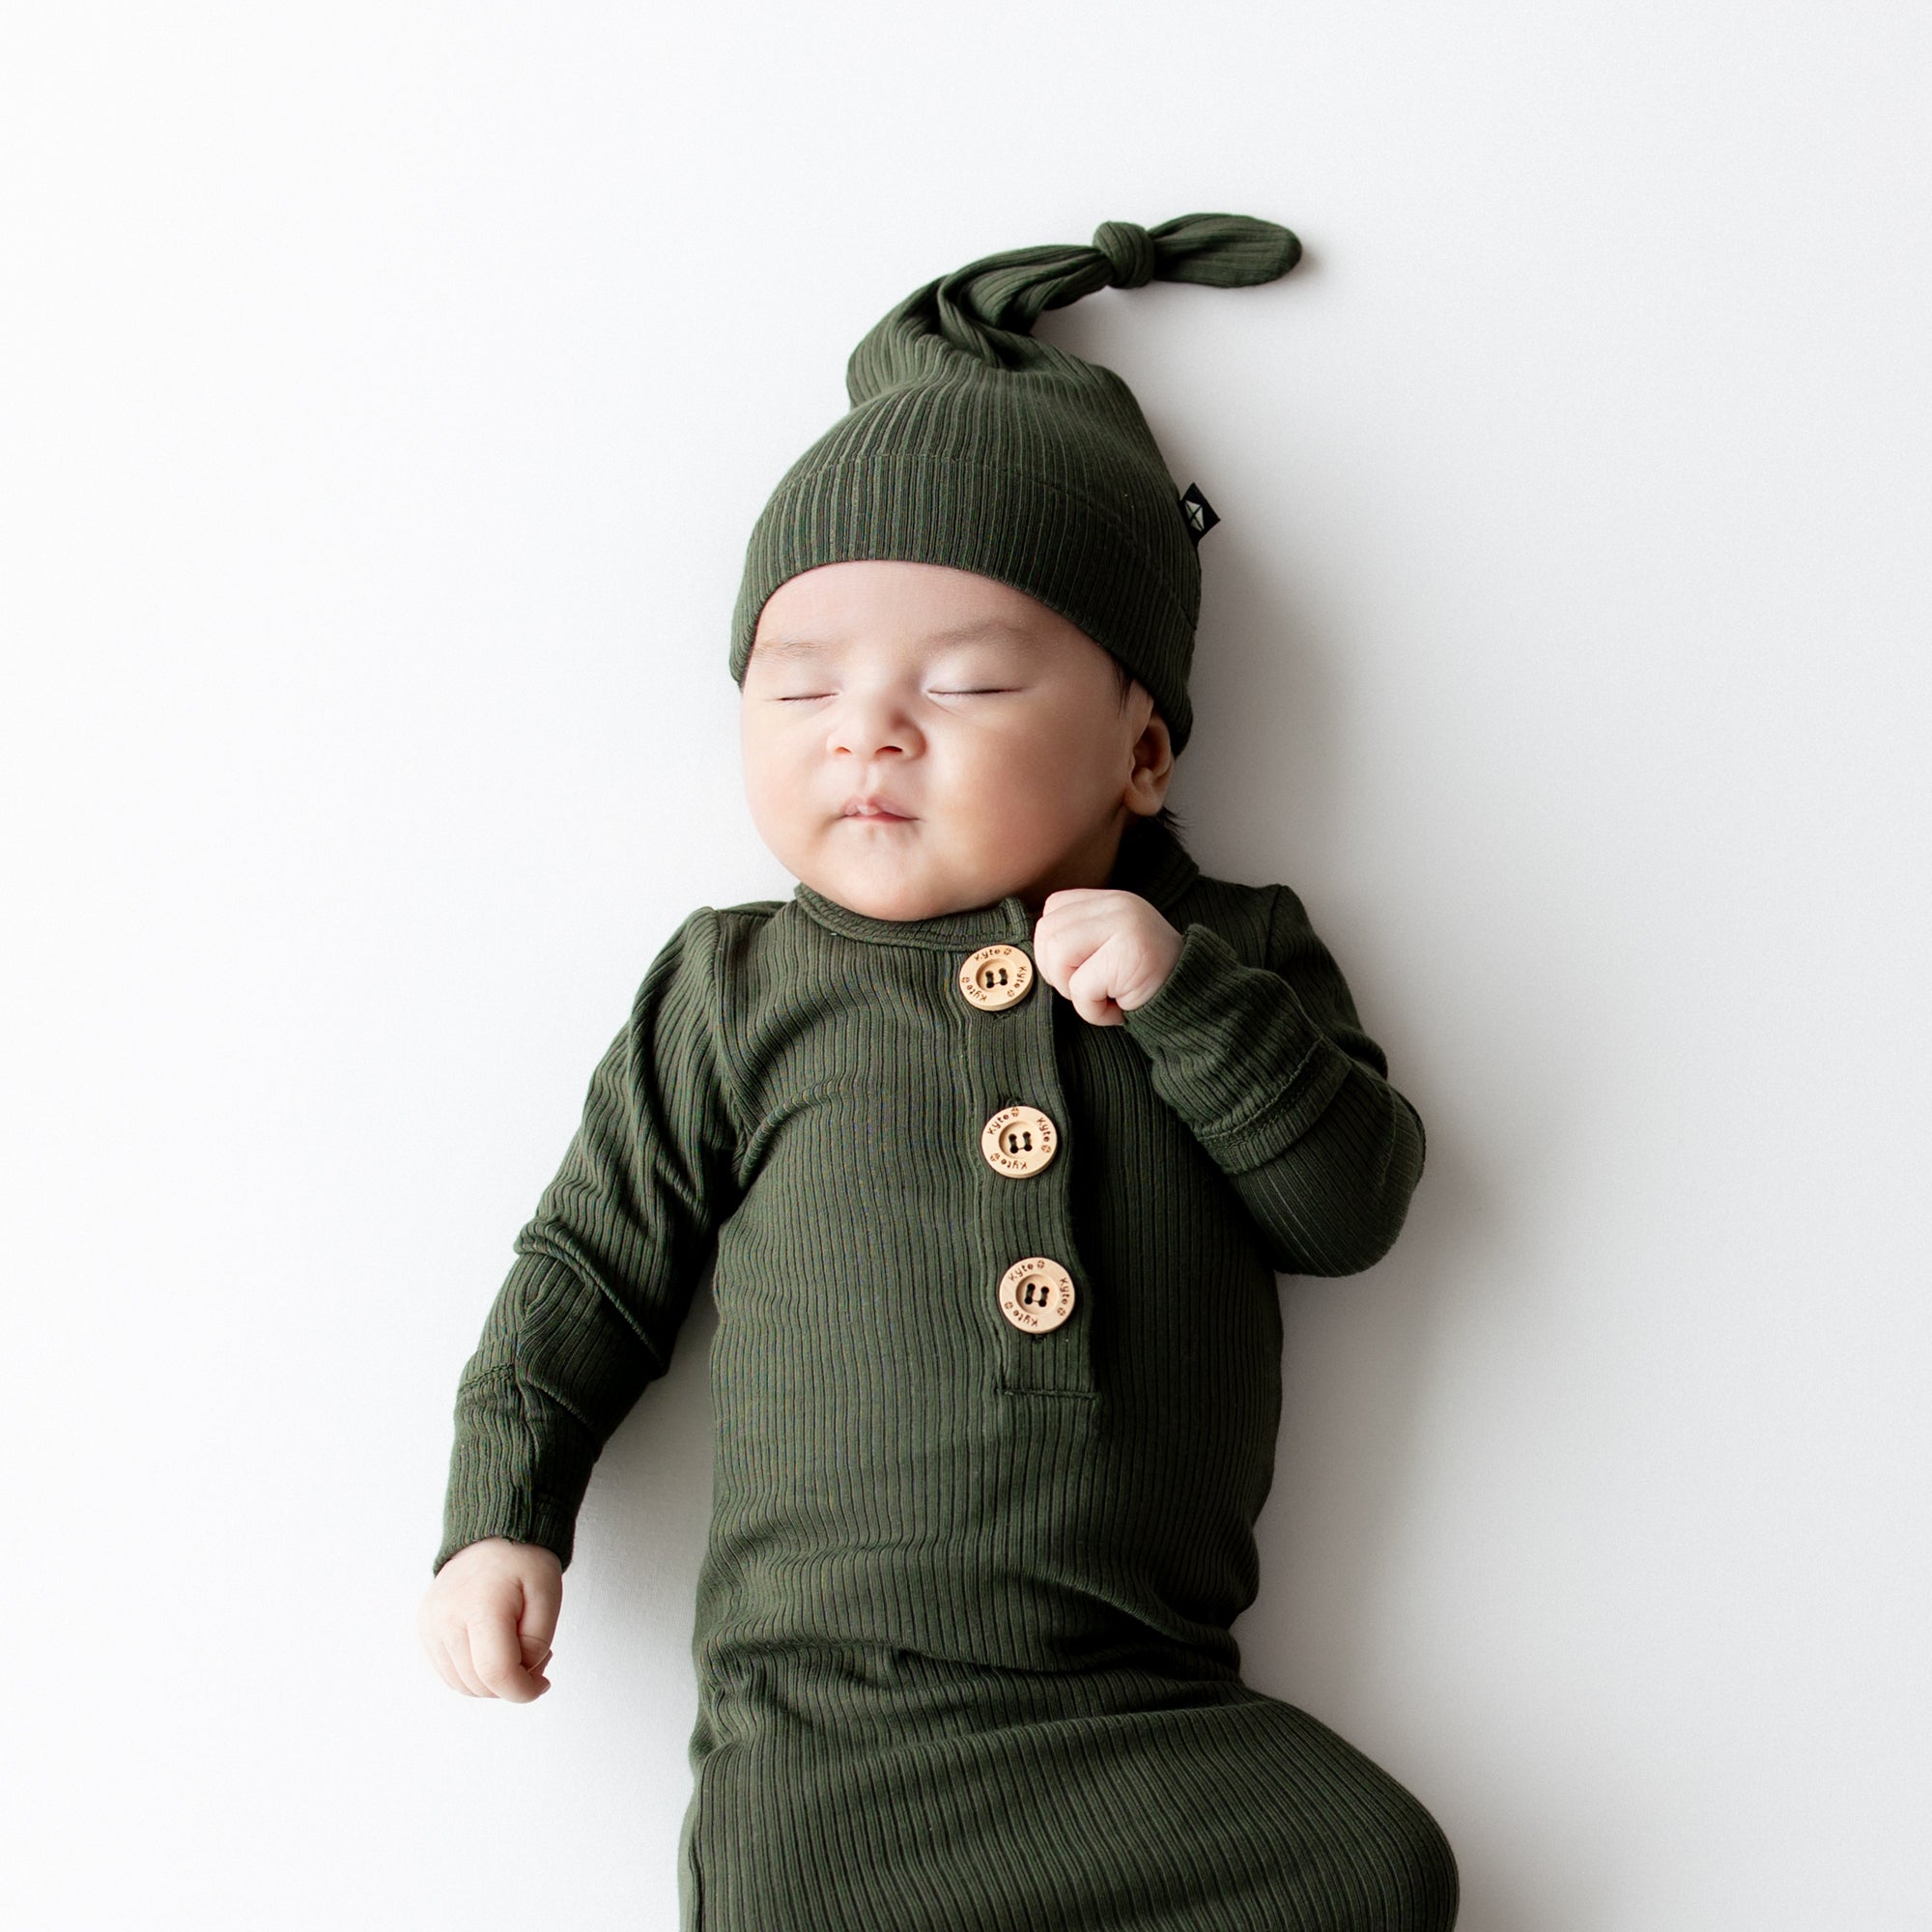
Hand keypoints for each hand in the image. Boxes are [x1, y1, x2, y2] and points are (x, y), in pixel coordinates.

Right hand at [418, 1537, 561, 1702]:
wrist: (493, 1533)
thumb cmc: (524, 1561)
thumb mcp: (548, 1596)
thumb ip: (537, 1644)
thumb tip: (520, 1678)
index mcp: (480, 1606)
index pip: (496, 1672)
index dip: (523, 1691)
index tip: (542, 1685)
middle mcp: (446, 1618)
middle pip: (478, 1684)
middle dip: (512, 1683)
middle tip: (536, 1656)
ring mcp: (430, 1624)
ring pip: (462, 1685)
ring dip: (492, 1682)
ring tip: (515, 1649)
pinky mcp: (425, 1628)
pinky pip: (450, 1673)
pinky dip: (474, 1673)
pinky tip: (494, 1649)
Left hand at [1032, 888, 1183, 1025]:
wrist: (1192, 999)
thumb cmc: (1144, 982)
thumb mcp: (1111, 947)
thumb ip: (1080, 937)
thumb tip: (1038, 949)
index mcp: (1109, 900)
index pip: (1052, 909)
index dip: (1052, 946)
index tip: (1077, 969)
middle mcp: (1117, 905)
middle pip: (1047, 933)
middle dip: (1057, 971)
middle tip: (1088, 988)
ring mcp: (1124, 925)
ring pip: (1057, 956)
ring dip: (1073, 991)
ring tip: (1103, 996)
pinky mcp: (1128, 954)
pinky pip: (1080, 988)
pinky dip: (1092, 1010)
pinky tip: (1118, 1008)